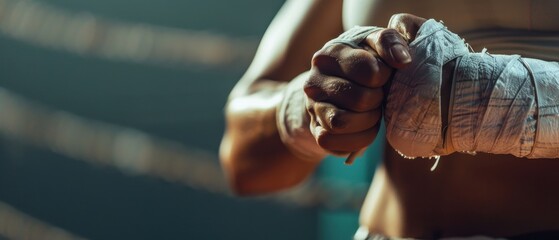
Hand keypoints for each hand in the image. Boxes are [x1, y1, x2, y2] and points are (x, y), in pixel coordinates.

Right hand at [304, 13, 426, 155]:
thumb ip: (390, 41)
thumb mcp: (374, 45)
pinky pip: (334, 141)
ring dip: (367, 120)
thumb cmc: (363, 64)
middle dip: (377, 100)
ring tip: (371, 111)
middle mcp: (313, 81)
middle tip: (378, 95)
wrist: (339, 89)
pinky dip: (357, 139)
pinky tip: (364, 127)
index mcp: (328, 55)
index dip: (384, 75)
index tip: (383, 74)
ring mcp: (312, 108)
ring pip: (342, 122)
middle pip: (359, 99)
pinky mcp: (316, 131)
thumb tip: (403, 60)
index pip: (369, 70)